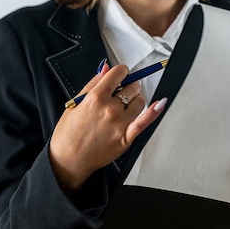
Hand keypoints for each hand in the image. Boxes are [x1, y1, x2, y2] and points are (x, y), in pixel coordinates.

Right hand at [49, 62, 166, 192]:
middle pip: (132, 87)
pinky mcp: (126, 138)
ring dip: (136, 100)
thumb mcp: (75, 103)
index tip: (121, 75)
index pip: (119, 73)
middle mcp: (110, 109)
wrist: (68, 160)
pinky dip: (155, 111)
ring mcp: (120, 123)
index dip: (121, 72)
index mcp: (96, 97)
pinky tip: (161, 103)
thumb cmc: (68, 134)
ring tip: (126, 105)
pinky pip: (145, 122)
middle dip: (128, 86)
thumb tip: (105, 69)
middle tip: (122, 92)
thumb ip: (92, 83)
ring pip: (140, 101)